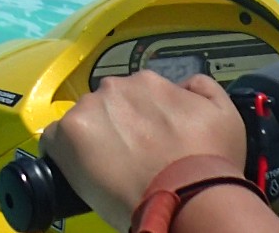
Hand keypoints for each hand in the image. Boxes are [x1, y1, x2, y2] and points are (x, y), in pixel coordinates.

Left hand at [41, 71, 245, 229]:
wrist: (188, 197)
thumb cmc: (209, 162)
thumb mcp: (224, 113)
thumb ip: (203, 88)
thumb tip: (186, 84)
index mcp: (147, 82)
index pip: (134, 96)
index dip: (139, 121)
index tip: (145, 143)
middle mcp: (114, 88)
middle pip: (106, 106)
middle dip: (114, 127)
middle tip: (128, 158)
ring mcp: (87, 111)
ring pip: (82, 122)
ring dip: (91, 140)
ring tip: (108, 170)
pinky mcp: (66, 136)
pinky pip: (54, 140)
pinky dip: (64, 154)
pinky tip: (81, 173)